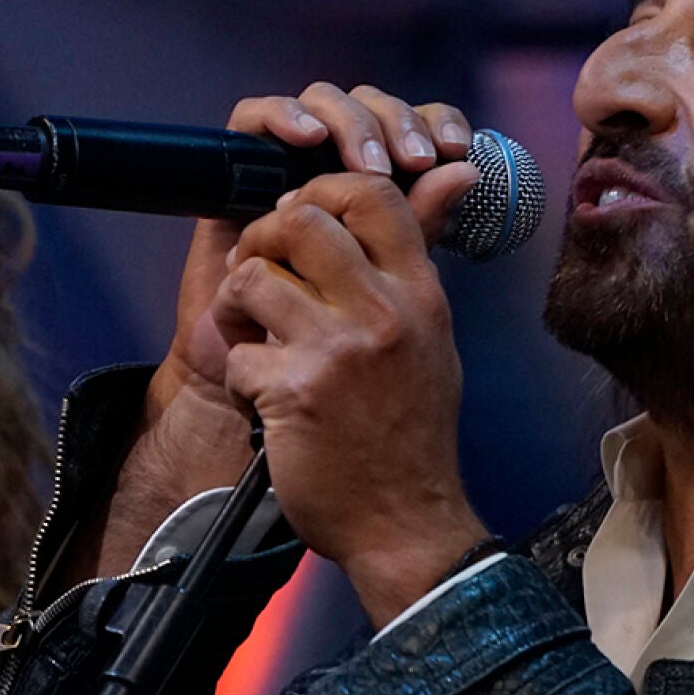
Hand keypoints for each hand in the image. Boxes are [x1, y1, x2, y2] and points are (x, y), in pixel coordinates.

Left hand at [87, 84, 477, 577]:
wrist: (406, 524)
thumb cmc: (411, 430)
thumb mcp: (431, 335)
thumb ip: (419, 258)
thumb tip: (457, 171)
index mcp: (420, 294)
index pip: (374, 193)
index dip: (321, 191)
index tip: (301, 224)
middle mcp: (384, 313)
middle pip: (301, 219)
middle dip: (262, 238)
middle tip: (258, 274)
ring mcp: (338, 352)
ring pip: (254, 277)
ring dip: (236, 306)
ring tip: (249, 334)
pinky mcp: (294, 394)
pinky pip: (238, 355)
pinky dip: (236, 375)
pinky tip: (259, 399)